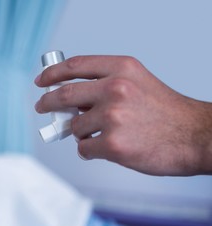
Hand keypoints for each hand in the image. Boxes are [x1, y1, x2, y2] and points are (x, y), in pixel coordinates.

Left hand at [35, 55, 211, 175]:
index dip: (53, 73)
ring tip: (100, 134)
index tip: (42, 81)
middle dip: (47, 102)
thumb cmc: (166, 112)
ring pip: (75, 127)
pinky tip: (105, 148)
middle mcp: (115, 88)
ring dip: (80, 133)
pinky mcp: (112, 144)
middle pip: (64, 94)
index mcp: (121, 69)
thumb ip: (104, 84)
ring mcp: (112, 116)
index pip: (75, 65)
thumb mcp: (138, 82)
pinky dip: (89, 150)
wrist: (194, 136)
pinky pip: (84, 148)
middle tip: (43, 106)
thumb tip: (71, 98)